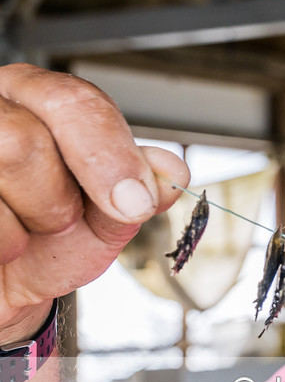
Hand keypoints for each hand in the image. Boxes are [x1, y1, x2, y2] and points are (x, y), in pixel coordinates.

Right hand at [0, 64, 188, 340]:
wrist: (8, 284)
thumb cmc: (49, 239)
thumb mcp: (106, 215)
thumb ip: (139, 188)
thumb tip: (170, 172)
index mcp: (35, 98)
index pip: (74, 100)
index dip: (110, 153)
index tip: (134, 201)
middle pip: (23, 140)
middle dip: (56, 196)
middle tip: (62, 218)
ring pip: (0, 164)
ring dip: (28, 220)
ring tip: (27, 229)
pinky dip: (3, 244)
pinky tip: (3, 244)